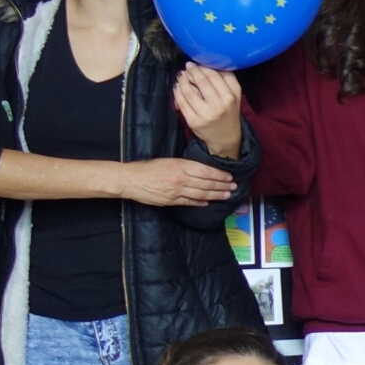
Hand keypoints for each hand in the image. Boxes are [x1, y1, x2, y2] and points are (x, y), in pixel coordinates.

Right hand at [121, 158, 238, 208]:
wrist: (131, 179)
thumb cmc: (148, 168)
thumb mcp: (169, 161)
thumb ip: (185, 165)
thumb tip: (202, 169)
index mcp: (181, 166)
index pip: (206, 171)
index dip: (220, 175)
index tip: (229, 176)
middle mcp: (181, 179)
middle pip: (207, 183)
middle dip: (222, 186)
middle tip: (234, 187)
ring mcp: (176, 191)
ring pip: (201, 194)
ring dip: (216, 195)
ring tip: (227, 195)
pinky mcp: (171, 200)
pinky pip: (189, 202)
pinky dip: (200, 203)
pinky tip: (208, 203)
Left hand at [171, 64, 243, 158]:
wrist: (225, 137)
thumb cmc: (230, 112)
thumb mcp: (236, 96)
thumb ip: (228, 79)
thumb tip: (213, 63)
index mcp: (229, 97)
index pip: (213, 76)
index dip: (202, 67)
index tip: (196, 62)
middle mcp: (218, 106)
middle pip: (201, 83)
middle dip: (192, 72)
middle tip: (187, 67)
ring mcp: (204, 115)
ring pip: (189, 92)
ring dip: (182, 81)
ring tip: (181, 75)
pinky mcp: (193, 122)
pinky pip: (182, 103)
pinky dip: (177, 92)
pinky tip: (177, 87)